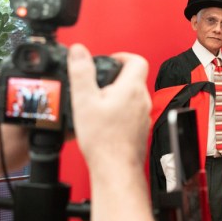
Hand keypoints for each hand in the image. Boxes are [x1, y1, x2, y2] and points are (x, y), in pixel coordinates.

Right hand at [67, 44, 149, 168]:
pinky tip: (103, 123)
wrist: (115, 169)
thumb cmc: (103, 141)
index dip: (122, 56)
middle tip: (96, 87)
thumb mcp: (84, 101)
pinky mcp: (139, 131)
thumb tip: (79, 51)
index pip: (136, 60)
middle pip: (132, 80)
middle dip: (114, 79)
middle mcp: (142, 101)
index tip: (109, 60)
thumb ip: (82, 73)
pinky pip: (130, 114)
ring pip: (132, 98)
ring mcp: (143, 117)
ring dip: (116, 97)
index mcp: (131, 89)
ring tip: (97, 106)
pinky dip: (119, 113)